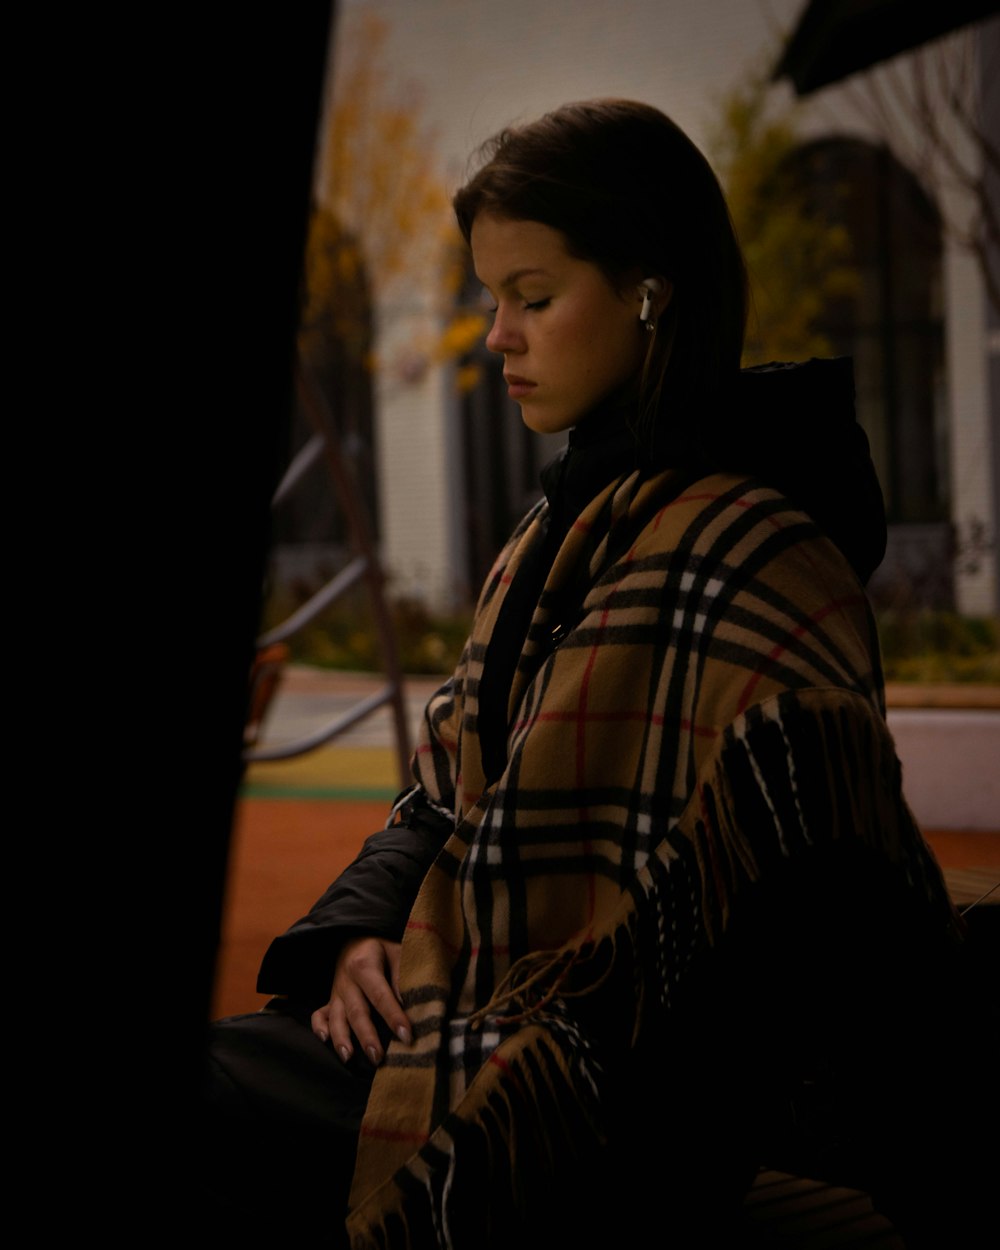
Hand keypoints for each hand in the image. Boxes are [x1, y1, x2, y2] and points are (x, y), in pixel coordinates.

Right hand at [311, 936, 411, 1065]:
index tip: (407, 1035)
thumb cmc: (383, 945)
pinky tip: (325, 1040)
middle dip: (367, 1036)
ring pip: (336, 1017)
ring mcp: (336, 991)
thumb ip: (402, 974)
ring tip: (348, 1058)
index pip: (380, 995)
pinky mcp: (331, 999)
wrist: (359, 935)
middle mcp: (346, 980)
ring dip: (341, 1039)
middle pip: (356, 1011)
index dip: (394, 1016)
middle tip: (378, 1057)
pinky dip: (319, 1027)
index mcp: (364, 965)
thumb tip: (411, 1003)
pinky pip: (319, 1014)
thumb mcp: (396, 950)